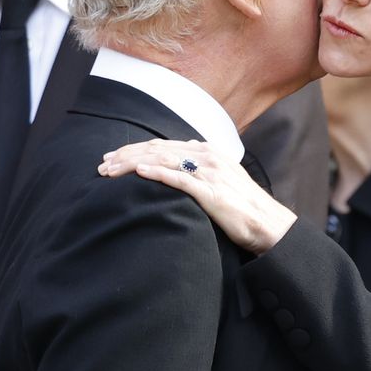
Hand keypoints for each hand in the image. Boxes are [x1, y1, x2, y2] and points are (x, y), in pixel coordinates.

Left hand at [97, 139, 296, 253]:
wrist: (269, 225)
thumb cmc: (245, 208)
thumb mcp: (223, 180)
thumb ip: (202, 170)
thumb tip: (183, 164)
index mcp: (209, 152)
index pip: (164, 145)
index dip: (136, 149)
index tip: (113, 157)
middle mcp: (208, 157)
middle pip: (158, 149)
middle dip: (126, 154)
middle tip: (102, 163)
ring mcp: (210, 173)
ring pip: (163, 160)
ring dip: (132, 163)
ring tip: (110, 170)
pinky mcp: (211, 192)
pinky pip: (179, 179)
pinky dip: (157, 173)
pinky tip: (139, 173)